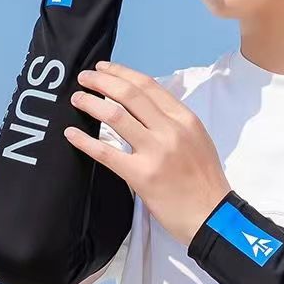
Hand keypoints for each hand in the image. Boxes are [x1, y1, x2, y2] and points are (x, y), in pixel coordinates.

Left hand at [63, 60, 231, 246]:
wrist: (212, 215)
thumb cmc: (204, 180)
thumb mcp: (198, 139)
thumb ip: (174, 122)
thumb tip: (144, 107)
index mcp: (185, 119)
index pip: (148, 86)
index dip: (122, 73)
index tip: (104, 69)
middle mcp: (171, 130)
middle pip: (129, 94)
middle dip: (102, 81)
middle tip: (84, 78)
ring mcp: (156, 151)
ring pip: (115, 116)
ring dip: (91, 103)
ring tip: (77, 99)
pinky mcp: (141, 175)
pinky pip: (106, 152)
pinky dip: (84, 141)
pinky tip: (71, 134)